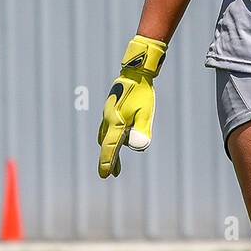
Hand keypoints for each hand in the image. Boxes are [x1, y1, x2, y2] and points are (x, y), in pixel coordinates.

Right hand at [97, 35, 167, 178]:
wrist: (134, 74)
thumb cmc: (142, 94)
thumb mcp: (146, 113)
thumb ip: (143, 129)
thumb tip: (140, 147)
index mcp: (116, 122)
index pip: (111, 147)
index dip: (108, 162)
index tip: (105, 175)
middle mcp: (108, 120)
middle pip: (106, 144)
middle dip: (108, 160)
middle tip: (109, 175)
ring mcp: (108, 115)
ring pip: (106, 137)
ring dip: (110, 150)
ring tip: (115, 166)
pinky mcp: (111, 111)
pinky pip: (108, 130)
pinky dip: (110, 140)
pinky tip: (117, 143)